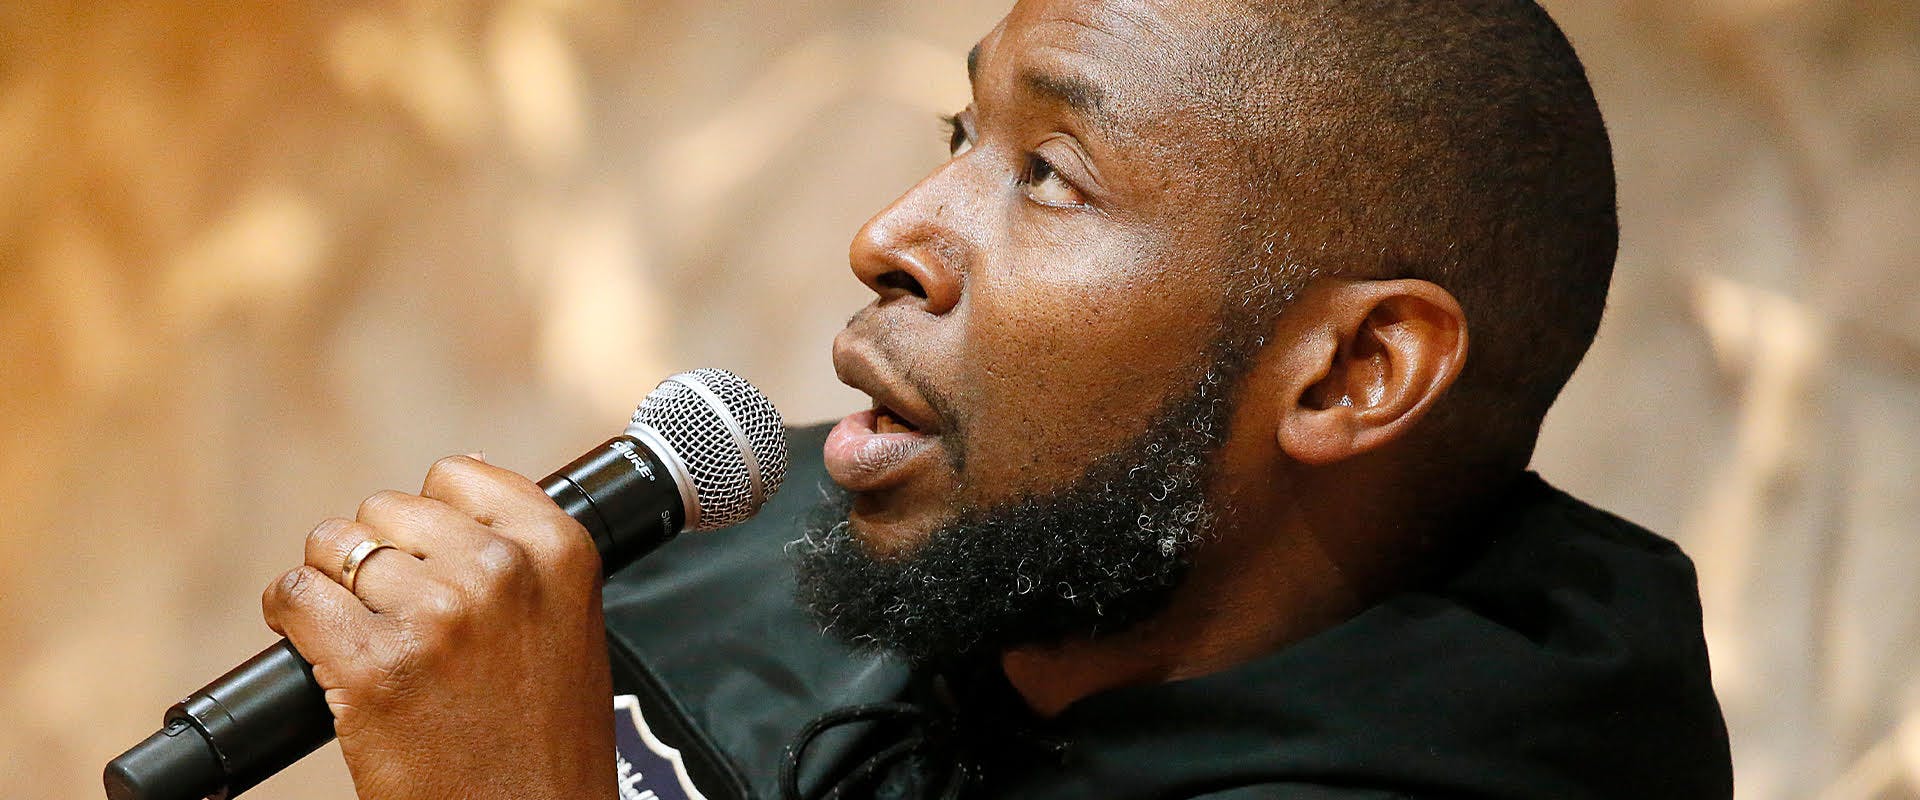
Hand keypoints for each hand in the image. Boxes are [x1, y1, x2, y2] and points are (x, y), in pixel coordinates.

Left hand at [261, 455, 615, 799]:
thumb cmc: (547, 735)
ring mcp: (437, 614)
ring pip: (334, 546)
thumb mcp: (566, 621)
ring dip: (333, 585)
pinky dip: (288, 614)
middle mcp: (501, 569)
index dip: (430, 523)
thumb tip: (462, 473)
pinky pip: (295, 596)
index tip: (428, 563)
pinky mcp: (374, 665)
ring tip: (357, 630)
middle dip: (379, 555)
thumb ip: (522, 548)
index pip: (456, 476)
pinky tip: (307, 641)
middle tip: (393, 613)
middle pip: (386, 510)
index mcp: (558, 548)